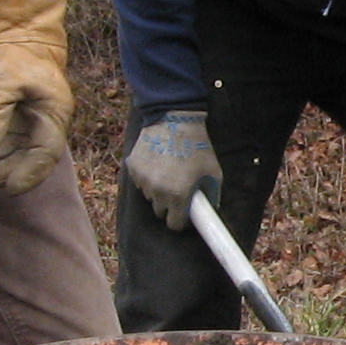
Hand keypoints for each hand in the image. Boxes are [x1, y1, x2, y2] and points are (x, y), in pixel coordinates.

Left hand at [0, 0, 73, 192]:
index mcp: (54, 112)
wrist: (17, 26)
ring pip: (17, 149)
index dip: (29, 174)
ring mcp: (32, 115)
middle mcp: (46, 118)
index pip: (46, 153)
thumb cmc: (16, 51)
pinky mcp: (18, 110)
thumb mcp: (3, 82)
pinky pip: (7, 137)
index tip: (8, 188)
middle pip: (31, 156)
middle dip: (7, 171)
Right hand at [125, 110, 219, 225]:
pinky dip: (148, 178)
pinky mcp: (132, 168)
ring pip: (149, 196)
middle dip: (169, 205)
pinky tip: (157, 163)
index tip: (185, 213)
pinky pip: (140, 182)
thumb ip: (211, 195)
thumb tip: (208, 210)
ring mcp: (143, 180)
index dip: (181, 220)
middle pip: (160, 211)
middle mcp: (157, 192)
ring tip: (168, 172)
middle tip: (178, 190)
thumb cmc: (198, 147)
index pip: (174, 225)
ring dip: (157, 190)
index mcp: (178, 196)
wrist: (174, 119)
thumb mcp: (213, 172)